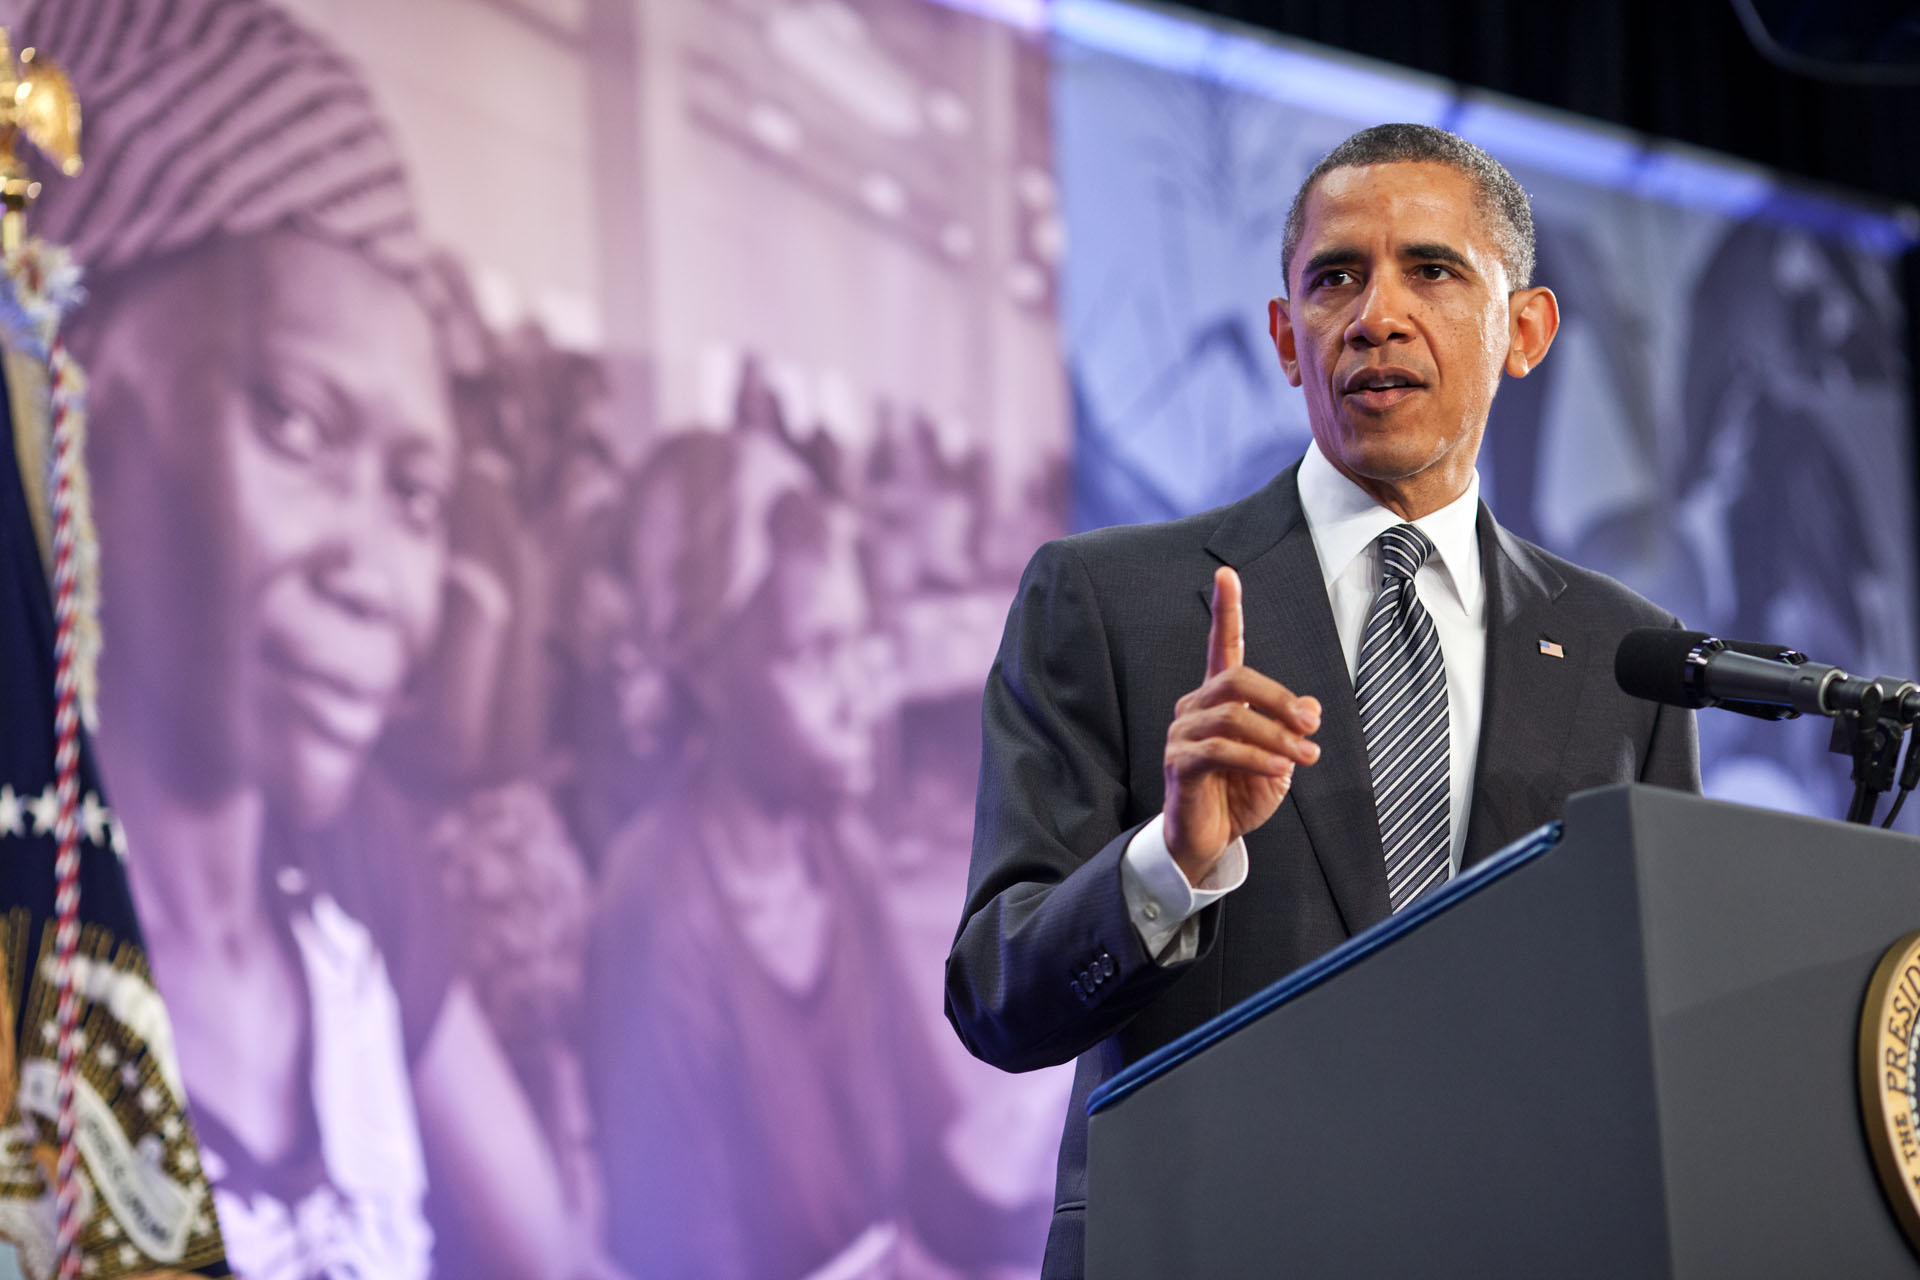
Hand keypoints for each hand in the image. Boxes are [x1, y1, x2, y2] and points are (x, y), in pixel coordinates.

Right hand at [1162, 566, 1321, 884]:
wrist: (1209, 839)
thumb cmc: (1239, 794)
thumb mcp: (1279, 757)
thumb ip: (1290, 728)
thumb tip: (1309, 706)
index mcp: (1219, 698)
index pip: (1222, 646)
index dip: (1226, 610)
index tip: (1227, 574)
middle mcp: (1195, 707)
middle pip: (1236, 678)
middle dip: (1281, 699)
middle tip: (1312, 726)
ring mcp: (1183, 733)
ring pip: (1233, 716)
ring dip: (1277, 736)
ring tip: (1304, 756)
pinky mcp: (1180, 763)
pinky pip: (1220, 749)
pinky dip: (1257, 757)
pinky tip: (1280, 769)